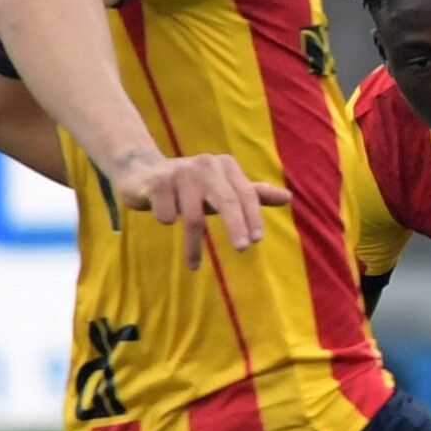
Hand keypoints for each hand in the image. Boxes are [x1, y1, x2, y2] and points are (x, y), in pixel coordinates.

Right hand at [109, 149, 292, 267]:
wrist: (141, 172)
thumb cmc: (190, 185)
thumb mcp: (222, 189)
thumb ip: (254, 193)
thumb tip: (288, 198)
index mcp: (225, 166)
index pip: (246, 194)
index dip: (253, 216)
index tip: (256, 239)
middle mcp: (206, 165)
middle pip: (226, 200)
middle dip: (236, 226)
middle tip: (243, 249)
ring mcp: (180, 172)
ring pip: (193, 216)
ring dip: (193, 245)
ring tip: (194, 264)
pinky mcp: (157, 182)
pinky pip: (168, 214)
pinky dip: (167, 220)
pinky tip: (163, 216)